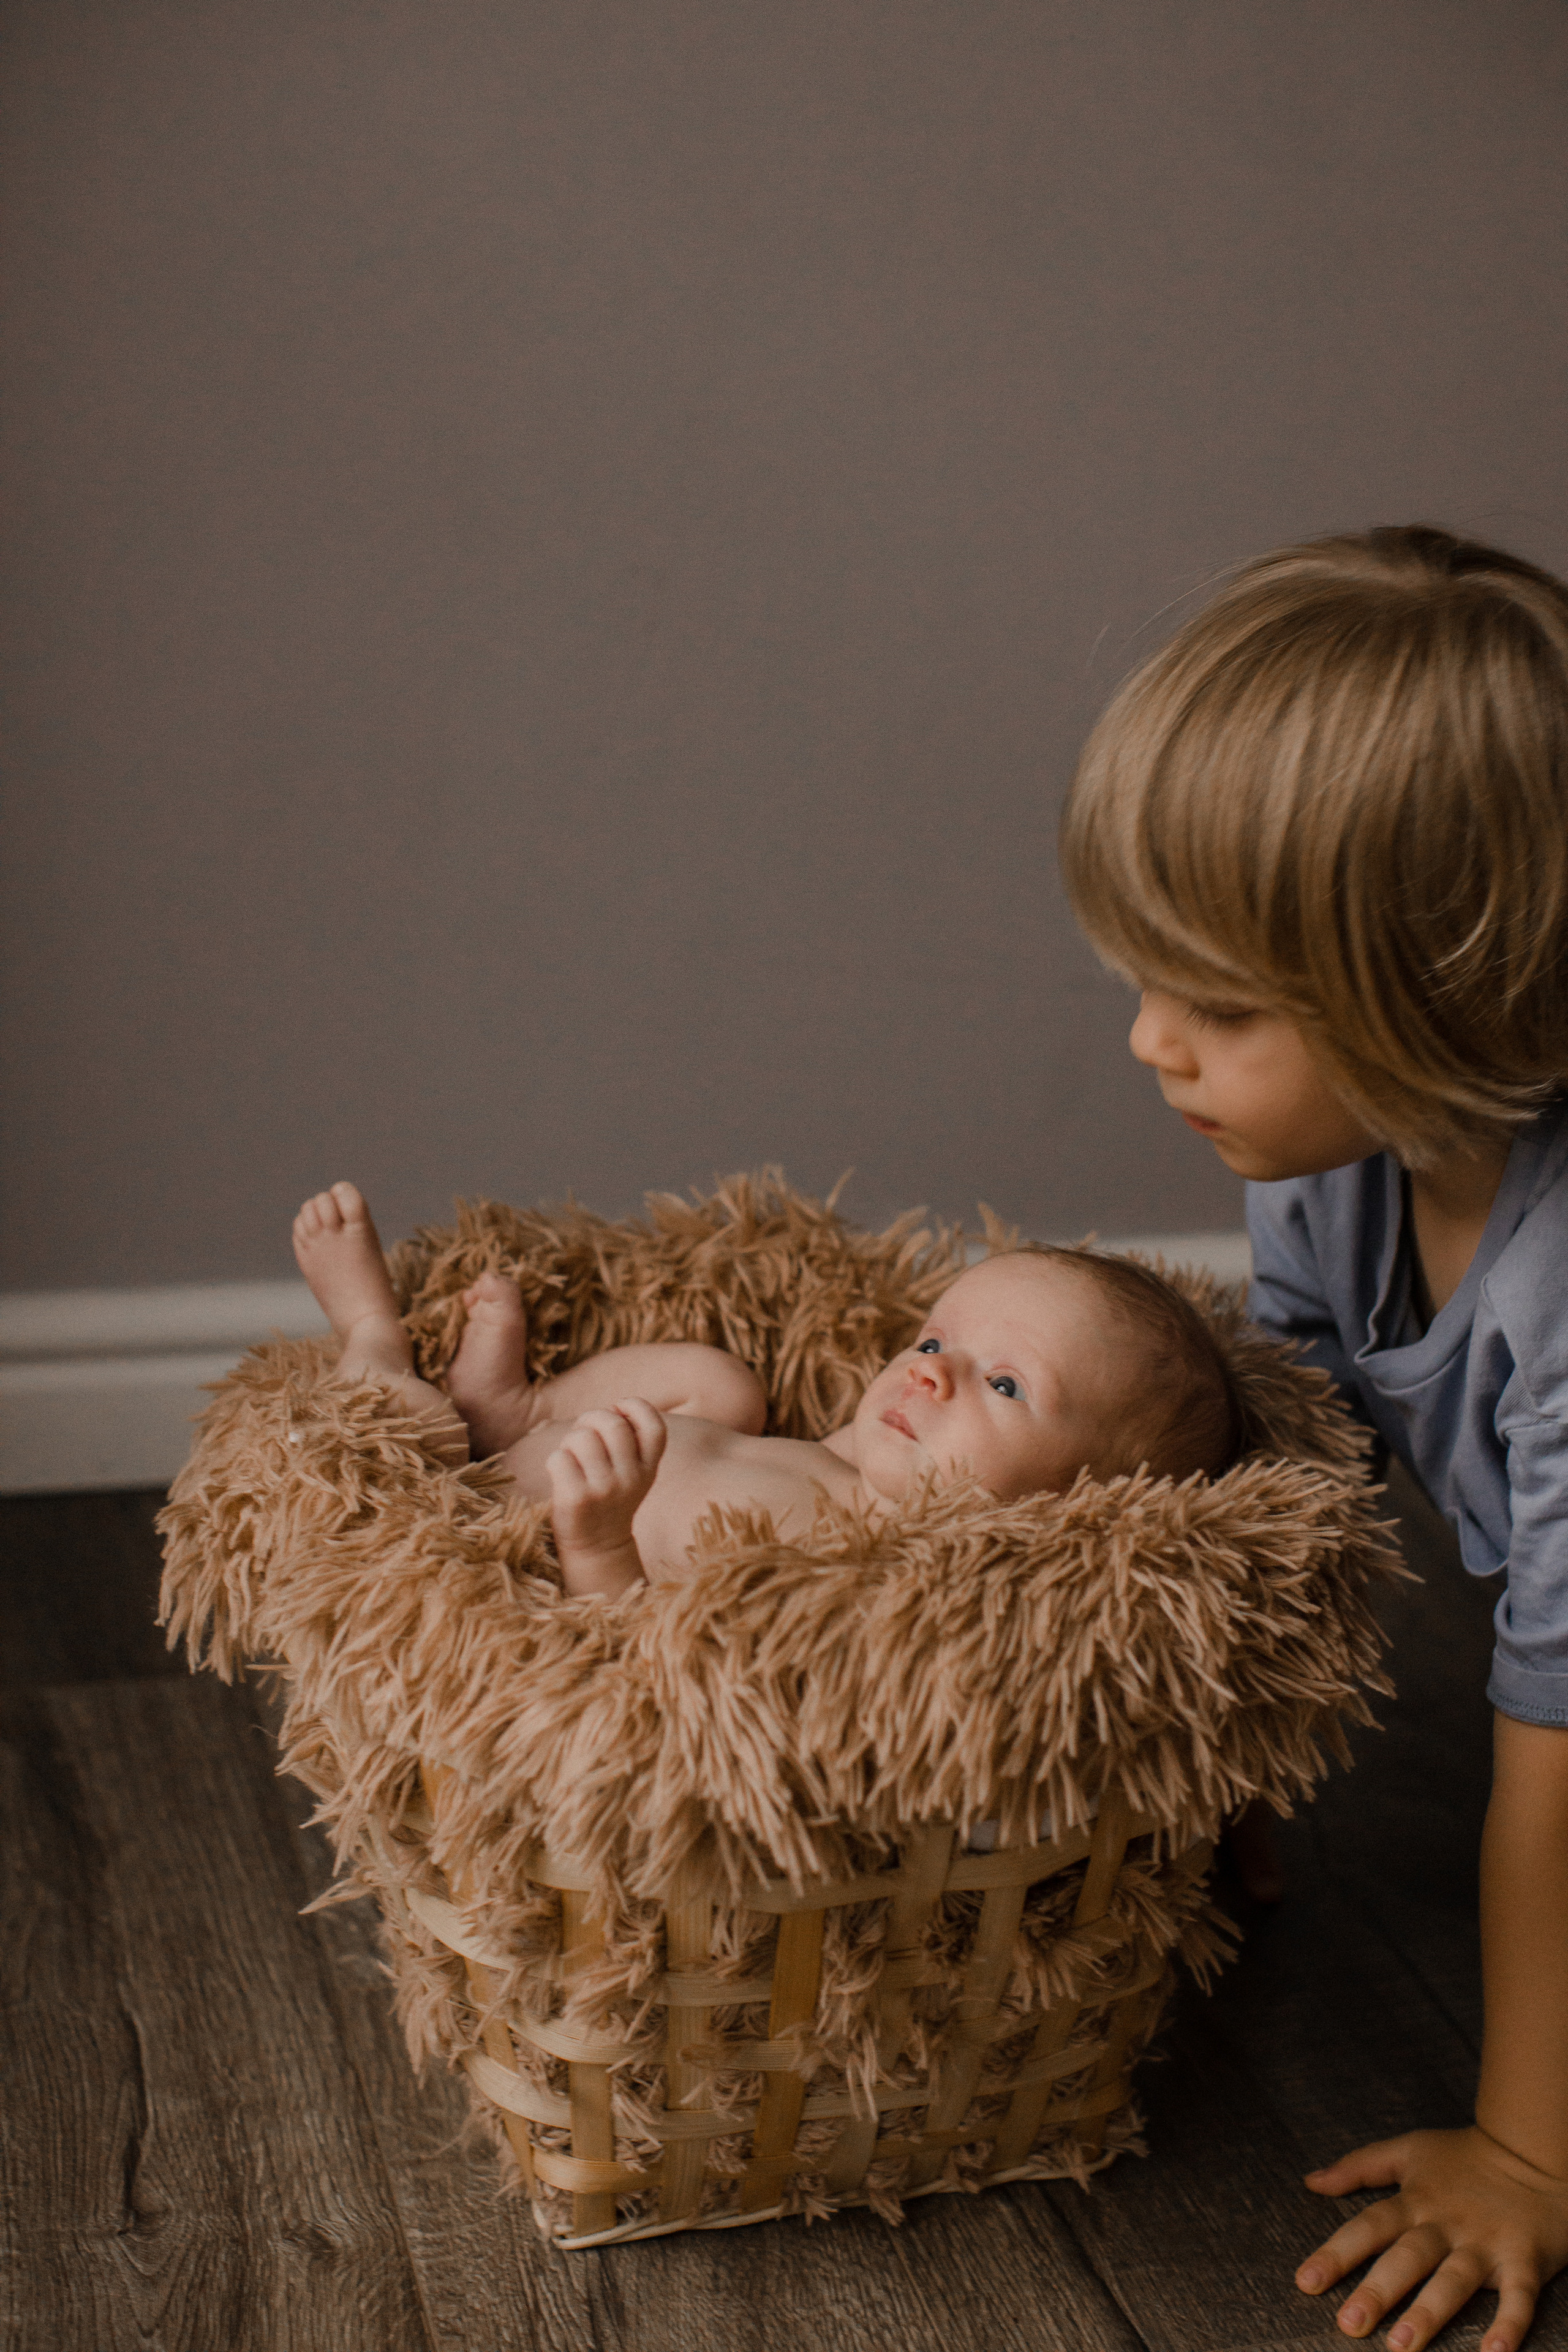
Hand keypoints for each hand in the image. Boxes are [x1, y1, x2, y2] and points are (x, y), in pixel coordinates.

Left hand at [547, 1399, 666, 1594]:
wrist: (598, 1547)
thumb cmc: (608, 1498)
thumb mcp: (632, 1473)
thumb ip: (628, 1442)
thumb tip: (609, 1409)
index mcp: (649, 1468)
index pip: (654, 1426)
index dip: (634, 1407)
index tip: (617, 1409)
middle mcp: (631, 1478)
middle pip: (612, 1424)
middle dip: (591, 1418)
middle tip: (584, 1434)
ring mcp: (605, 1490)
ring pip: (582, 1437)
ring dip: (570, 1440)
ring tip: (571, 1456)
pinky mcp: (577, 1500)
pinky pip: (559, 1458)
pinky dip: (554, 1460)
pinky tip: (560, 1473)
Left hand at [1297, 2124, 1567, 2350]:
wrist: (1533, 2149)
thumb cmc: (1464, 2157)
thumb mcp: (1408, 2151)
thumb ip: (1359, 2167)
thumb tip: (1311, 2182)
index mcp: (1416, 2201)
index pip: (1369, 2227)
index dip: (1337, 2253)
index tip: (1306, 2281)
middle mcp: (1446, 2224)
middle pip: (1408, 2257)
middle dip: (1378, 2290)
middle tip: (1349, 2324)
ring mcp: (1486, 2242)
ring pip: (1454, 2280)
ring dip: (1430, 2311)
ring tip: (1402, 2344)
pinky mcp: (1524, 2258)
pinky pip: (1519, 2296)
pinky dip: (1509, 2324)